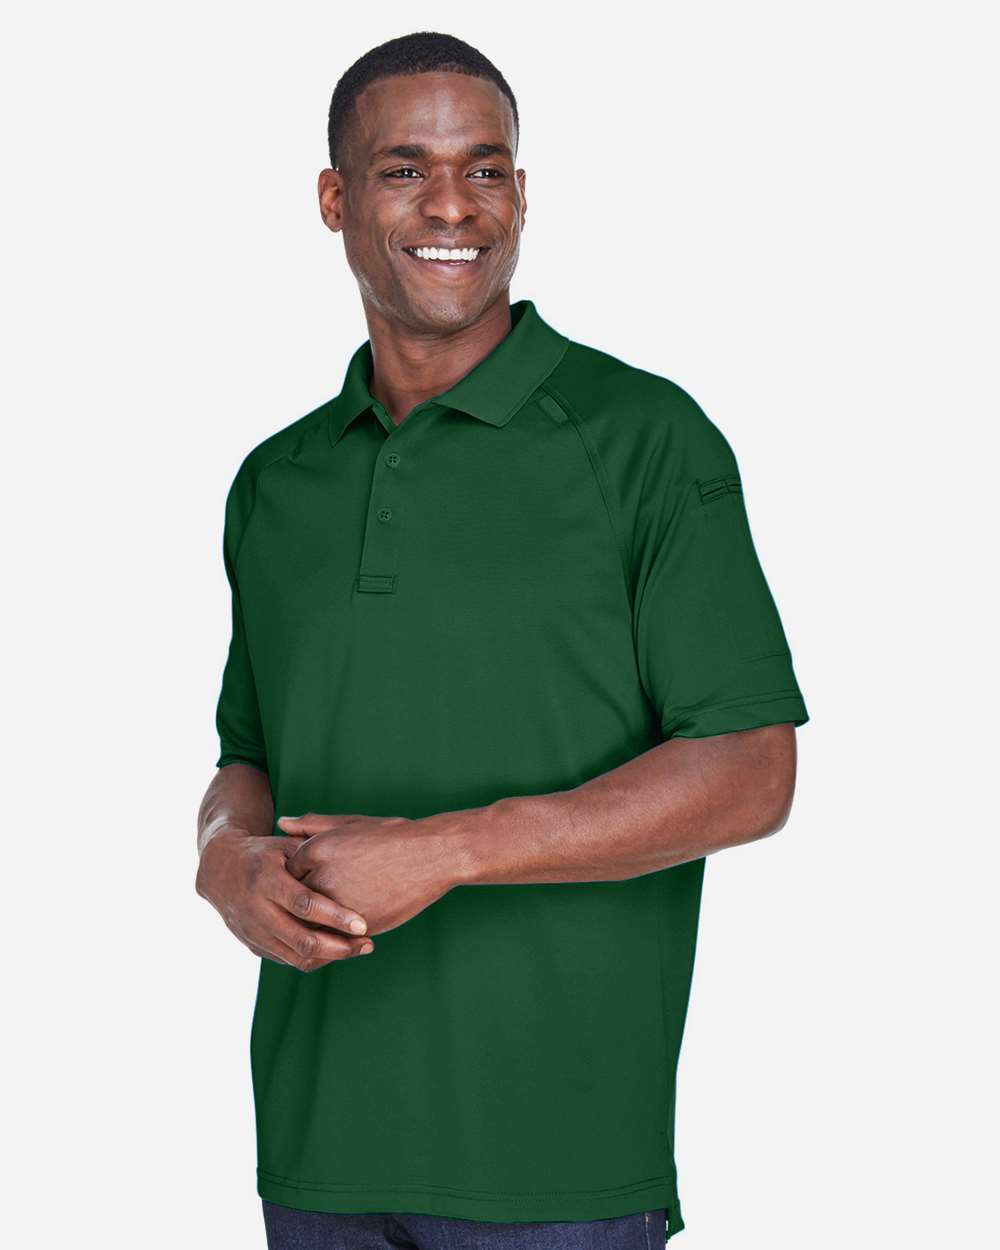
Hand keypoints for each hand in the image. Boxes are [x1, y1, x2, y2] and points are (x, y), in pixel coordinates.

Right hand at [195, 827, 374, 970]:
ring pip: (296, 957)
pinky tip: (337, 949)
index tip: (363, 924)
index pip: (304, 904)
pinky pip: (288, 960)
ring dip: (331, 956)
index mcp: (264, 879)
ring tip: (360, 948)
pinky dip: (315, 958)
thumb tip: (350, 870)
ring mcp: (252, 932)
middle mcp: (255, 909)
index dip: (335, 917)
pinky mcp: (253, 946)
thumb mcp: (285, 845)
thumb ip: (313, 855)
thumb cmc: (263, 853)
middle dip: (339, 947)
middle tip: (368, 943)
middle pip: (302, 939)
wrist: (220, 870)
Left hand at [277, 811, 456, 936]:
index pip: (288, 873)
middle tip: (320, 904)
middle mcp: (320, 877)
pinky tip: (344, 931)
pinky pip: (331, 940)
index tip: (310, 881)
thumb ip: (313, 825)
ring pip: (310, 924)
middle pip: (294, 901)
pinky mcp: (355, 927)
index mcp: (315, 849)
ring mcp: (337, 905)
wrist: (431, 856)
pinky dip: (332, 940)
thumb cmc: (392, 837)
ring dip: (314, 926)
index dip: (299, 879)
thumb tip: (281, 822)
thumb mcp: (350, 824)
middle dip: (301, 905)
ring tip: (332, 920)